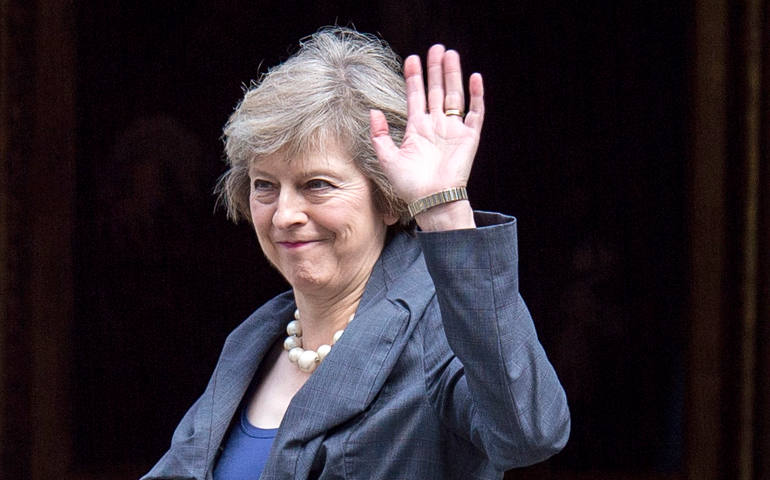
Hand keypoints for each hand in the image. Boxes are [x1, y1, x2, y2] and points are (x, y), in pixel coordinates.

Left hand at [370, 44, 483, 229]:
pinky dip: (476, 96)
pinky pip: (475, 113)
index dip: (414, 78)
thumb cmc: (409, 185)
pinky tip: (474, 78)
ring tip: (450, 55)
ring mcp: (453, 131)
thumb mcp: (387, 159)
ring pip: (454, 96)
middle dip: (435, 70)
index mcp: (417, 129)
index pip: (416, 96)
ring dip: (452, 75)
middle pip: (436, 90)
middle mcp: (435, 126)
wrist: (432, 201)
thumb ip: (379, 135)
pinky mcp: (469, 138)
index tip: (411, 59)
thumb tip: (373, 111)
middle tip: (435, 49)